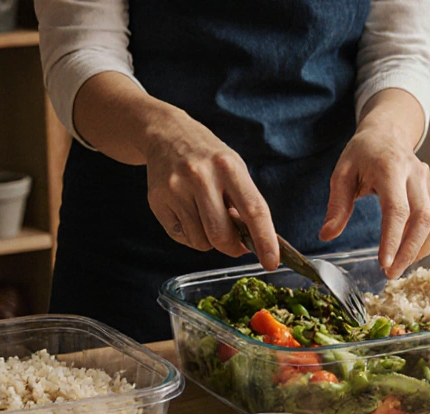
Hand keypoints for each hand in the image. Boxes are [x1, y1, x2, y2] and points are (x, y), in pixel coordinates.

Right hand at [141, 108, 280, 268]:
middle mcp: (200, 176)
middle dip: (232, 247)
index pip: (253, 210)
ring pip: (200, 241)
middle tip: (235, 243)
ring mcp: (176, 188)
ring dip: (209, 240)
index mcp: (228, 167)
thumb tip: (256, 243)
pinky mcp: (157, 200)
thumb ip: (245, 203)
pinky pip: (181, 238)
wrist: (166, 134)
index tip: (272, 262)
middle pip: (221, 235)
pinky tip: (189, 214)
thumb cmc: (208, 157)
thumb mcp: (234, 169)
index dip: (265, 240)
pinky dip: (191, 235)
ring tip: (207, 217)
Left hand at [320, 120, 429, 278]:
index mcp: (390, 167)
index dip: (392, 239)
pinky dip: (426, 241)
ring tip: (400, 267)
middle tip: (391, 274)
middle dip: (408, 252)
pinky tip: (410, 252)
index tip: (384, 263)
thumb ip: (336, 205)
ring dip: (420, 250)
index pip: (397, 209)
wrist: (387, 134)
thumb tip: (327, 235)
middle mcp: (416, 173)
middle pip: (422, 219)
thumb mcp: (341, 174)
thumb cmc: (362, 155)